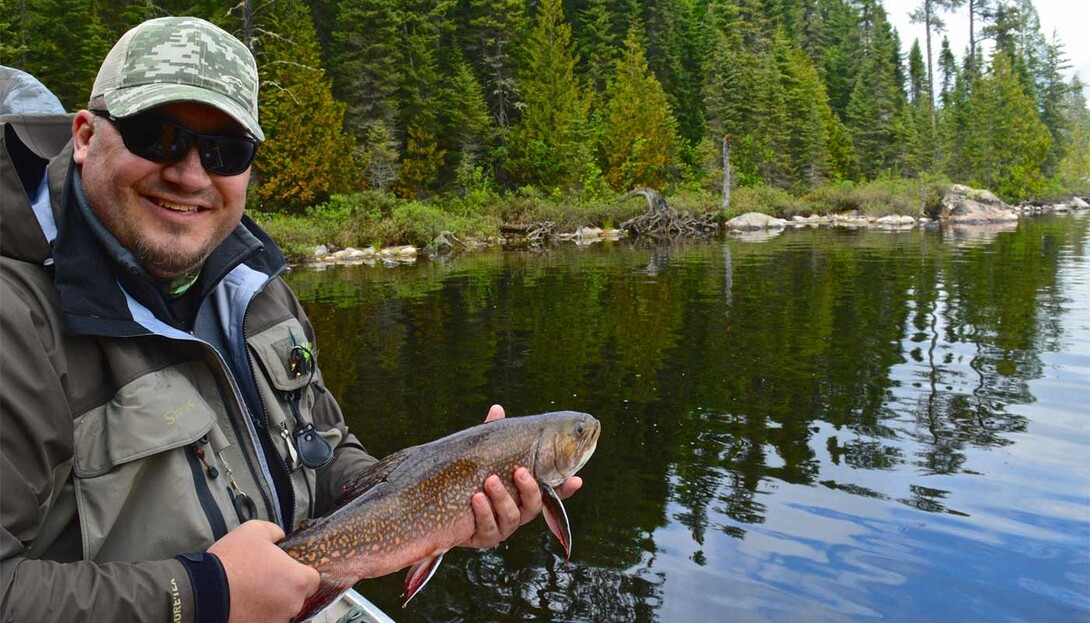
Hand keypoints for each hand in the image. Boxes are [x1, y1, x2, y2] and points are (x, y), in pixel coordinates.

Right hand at [208, 520, 319, 622]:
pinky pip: (263, 619)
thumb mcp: (254, 531)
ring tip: (249, 592)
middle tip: (263, 579)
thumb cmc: (232, 561)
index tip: (287, 570)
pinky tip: (242, 604)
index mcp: (297, 581)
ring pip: (280, 611)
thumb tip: (280, 537)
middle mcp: (292, 606)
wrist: (202, 593)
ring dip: (269, 603)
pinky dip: (256, 614)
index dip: (301, 573)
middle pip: (296, 597)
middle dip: (283, 589)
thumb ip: (275, 532)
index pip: (314, 580)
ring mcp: (275, 622)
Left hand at [461, 405, 583, 548]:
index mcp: (522, 493)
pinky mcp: (484, 537)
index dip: (565, 488)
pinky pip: (489, 529)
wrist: (439, 508)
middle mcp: (517, 512)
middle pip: (534, 505)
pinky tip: (476, 498)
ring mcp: (502, 527)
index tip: (577, 479)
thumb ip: (491, 436)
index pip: (550, 492)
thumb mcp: (481, 457)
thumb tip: (497, 408)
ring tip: (490, 481)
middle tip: (520, 471)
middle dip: (529, 488)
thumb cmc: (468, 477)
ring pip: (512, 517)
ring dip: (502, 498)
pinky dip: (484, 512)